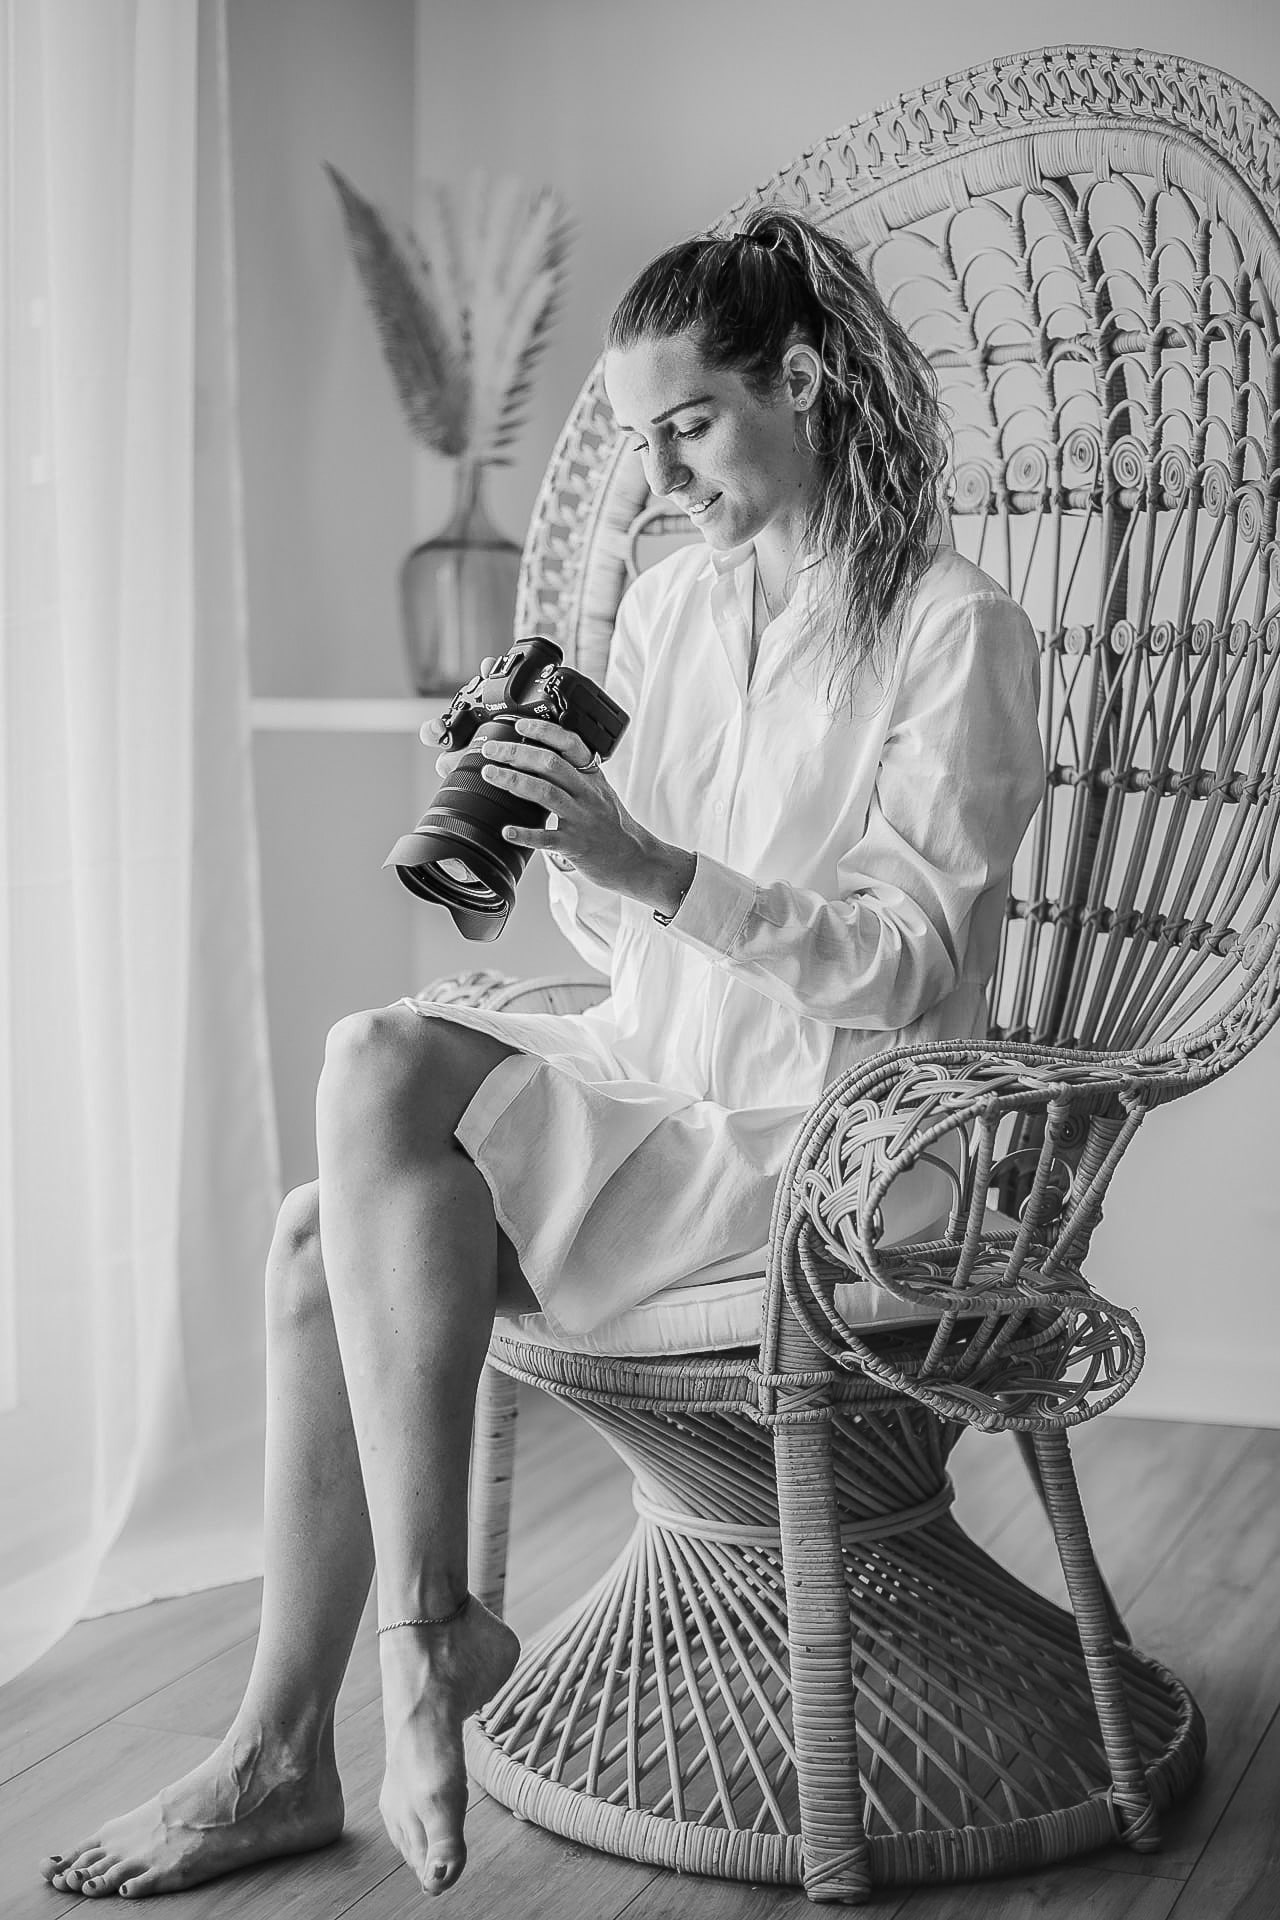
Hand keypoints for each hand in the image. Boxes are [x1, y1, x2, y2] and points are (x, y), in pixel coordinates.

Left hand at [420, 659, 695, 917]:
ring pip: (546, 793)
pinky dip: (526, 834)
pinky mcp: (575, 845)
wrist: (634, 857)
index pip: (570, 744)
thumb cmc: (610, 823)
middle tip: (490, 750)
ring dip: (514, 780)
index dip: (544, 731)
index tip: (519, 726)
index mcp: (592, 776)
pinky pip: (548, 838)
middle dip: (516, 752)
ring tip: (490, 774)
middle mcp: (587, 793)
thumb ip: (573, 774)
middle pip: (550, 764)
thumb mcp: (598, 790)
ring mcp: (581, 818)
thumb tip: (535, 756)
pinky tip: (507, 831)